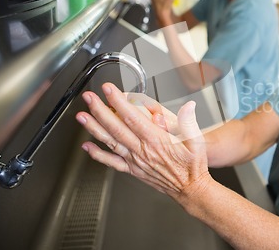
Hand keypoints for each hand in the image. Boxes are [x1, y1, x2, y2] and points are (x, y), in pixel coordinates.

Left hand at [76, 83, 211, 200]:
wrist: (190, 189)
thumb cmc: (192, 166)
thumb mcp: (196, 141)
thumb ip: (189, 122)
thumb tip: (189, 106)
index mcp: (156, 141)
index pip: (133, 118)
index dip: (119, 102)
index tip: (109, 90)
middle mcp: (142, 151)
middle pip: (116, 128)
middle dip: (100, 110)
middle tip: (89, 97)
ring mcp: (135, 161)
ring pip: (110, 142)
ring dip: (94, 128)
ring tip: (82, 116)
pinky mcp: (133, 169)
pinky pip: (112, 162)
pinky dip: (97, 154)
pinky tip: (87, 147)